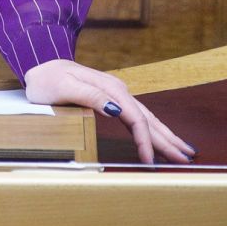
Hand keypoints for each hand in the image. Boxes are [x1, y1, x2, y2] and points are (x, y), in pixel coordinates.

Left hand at [23, 58, 194, 164]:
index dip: (145, 141)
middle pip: (148, 118)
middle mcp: (118, 90)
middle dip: (168, 139)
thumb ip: (91, 96)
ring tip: (184, 150)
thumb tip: (118, 111)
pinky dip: (153, 128)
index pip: (135, 118)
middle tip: (187, 159)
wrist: (39, 63)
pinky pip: (138, 115)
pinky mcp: (112, 98)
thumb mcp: (63, 87)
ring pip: (147, 116)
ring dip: (166, 134)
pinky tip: (161, 135)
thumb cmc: (47, 80)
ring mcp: (116, 93)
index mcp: (110, 89)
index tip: (150, 162)